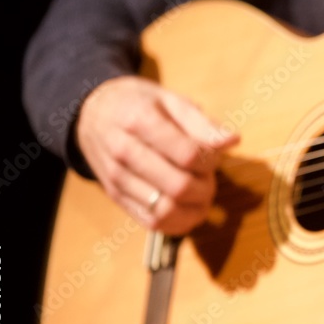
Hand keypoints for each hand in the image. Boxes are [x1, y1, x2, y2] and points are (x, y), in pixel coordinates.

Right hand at [76, 76, 238, 234]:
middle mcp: (124, 153)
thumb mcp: (171, 100)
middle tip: (209, 176)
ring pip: (166, 210)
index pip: (188, 155)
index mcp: (140, 122)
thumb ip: (202, 123)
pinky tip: (189, 209)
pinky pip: (152, 222)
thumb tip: (232, 141)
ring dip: (195, 208)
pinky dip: (179, 223)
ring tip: (201, 193)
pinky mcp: (116, 197)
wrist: (91, 114)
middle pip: (179, 186)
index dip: (210, 160)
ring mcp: (117, 178)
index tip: (214, 156)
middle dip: (206, 187)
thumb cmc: (139, 104)